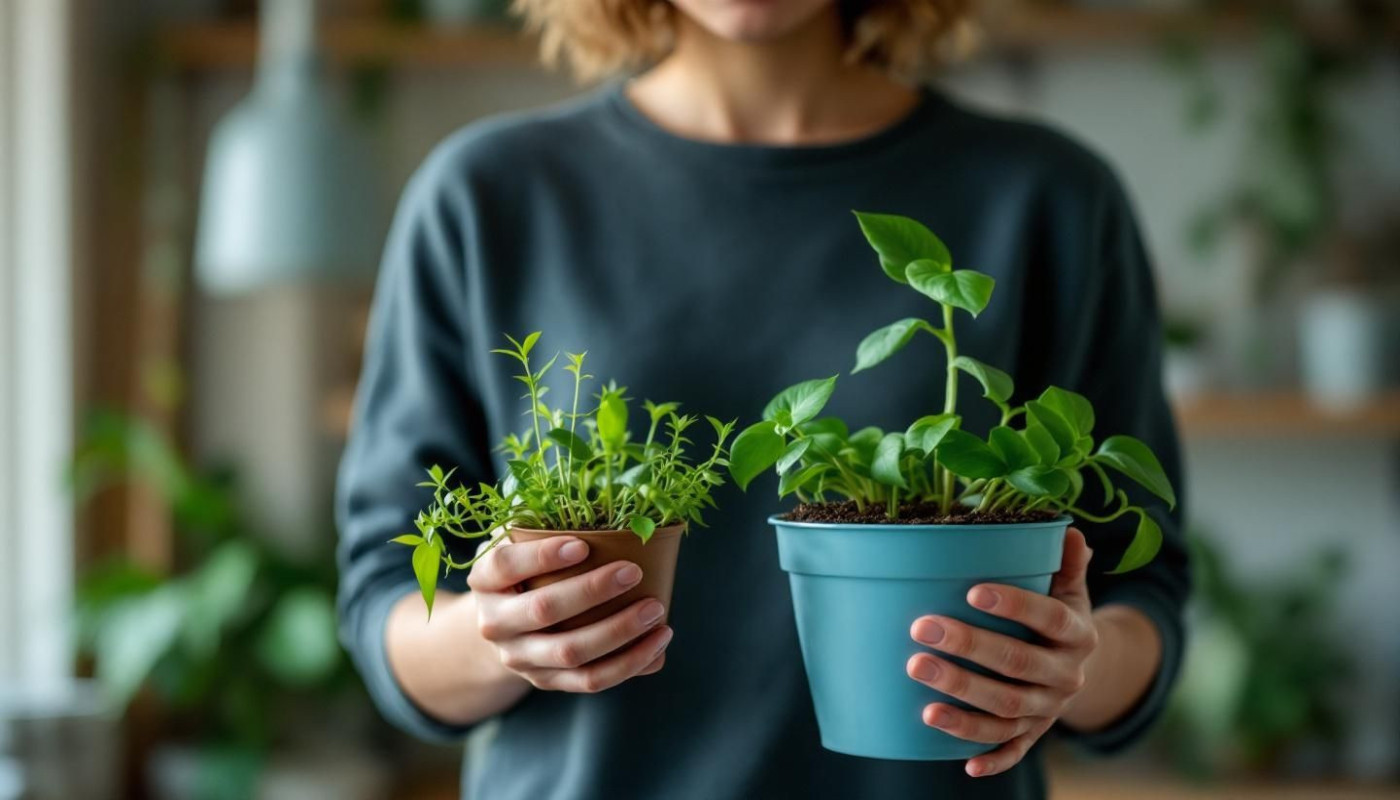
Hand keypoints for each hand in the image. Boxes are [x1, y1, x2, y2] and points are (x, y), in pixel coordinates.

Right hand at [467, 536, 672, 692]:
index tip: (582, 544)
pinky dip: (629, 663)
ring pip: (570, 651)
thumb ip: (551, 533)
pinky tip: (658, 644)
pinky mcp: (545, 681)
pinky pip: (590, 680)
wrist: (503, 626)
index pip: (505, 566)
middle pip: (543, 611)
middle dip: (592, 591)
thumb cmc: (526, 572)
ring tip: (655, 610)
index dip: (542, 556)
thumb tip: (624, 531)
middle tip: (633, 572)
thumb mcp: (522, 547)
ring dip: (619, 631)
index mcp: (485, 581)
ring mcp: (519, 657)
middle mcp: (494, 623)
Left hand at [906, 528, 1097, 777]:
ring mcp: (1050, 710)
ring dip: (963, 700)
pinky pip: (1013, 751)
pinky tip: (964, 764)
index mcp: (1079, 632)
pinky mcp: (1034, 736)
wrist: (1084, 671)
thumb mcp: (1070, 588)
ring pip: (1008, 711)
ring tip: (919, 675)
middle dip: (969, 648)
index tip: (971, 590)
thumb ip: (1065, 561)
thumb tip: (1067, 527)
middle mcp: (1067, 675)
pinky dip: (992, 759)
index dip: (1014, 605)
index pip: (1049, 617)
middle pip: (1018, 665)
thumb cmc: (1060, 616)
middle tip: (921, 628)